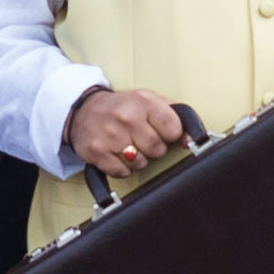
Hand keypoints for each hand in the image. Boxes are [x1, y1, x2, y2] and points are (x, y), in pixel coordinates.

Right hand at [65, 87, 189, 180]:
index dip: (169, 134)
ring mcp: (110, 134)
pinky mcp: (96, 151)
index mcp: (144, 101)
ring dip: (136, 159)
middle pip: (157, 149)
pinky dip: (121, 167)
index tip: (161, 131)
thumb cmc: (122, 108)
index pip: (173, 129)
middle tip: (140, 138)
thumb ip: (175, 116)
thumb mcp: (149, 101)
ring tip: (126, 144)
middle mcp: (126, 116)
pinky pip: (122, 172)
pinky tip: (115, 153)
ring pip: (140, 163)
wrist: (84, 110)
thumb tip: (190, 140)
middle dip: (152, 148)